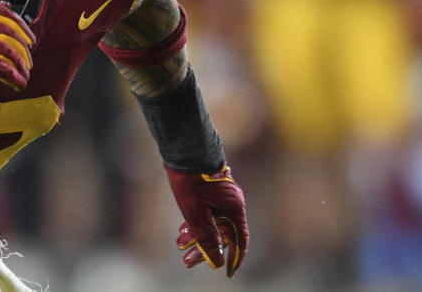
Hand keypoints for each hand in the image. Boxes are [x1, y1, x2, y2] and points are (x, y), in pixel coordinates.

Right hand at [0, 2, 34, 98]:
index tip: (28, 35)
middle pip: (10, 33)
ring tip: (24, 74)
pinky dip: (14, 78)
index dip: (20, 24)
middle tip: (29, 59)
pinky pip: (3, 69)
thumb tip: (5, 7)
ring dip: (21, 65)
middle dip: (24, 47)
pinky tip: (18, 84)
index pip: (2, 12)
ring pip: (10, 52)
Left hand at [166, 162, 248, 276]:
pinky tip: (183, 231)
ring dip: (197, 236)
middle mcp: (231, 204)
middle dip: (205, 249)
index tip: (227, 271)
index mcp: (233, 209)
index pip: (239, 240)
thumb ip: (208, 238)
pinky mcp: (210, 192)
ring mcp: (221, 197)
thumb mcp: (196, 214)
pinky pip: (206, 213)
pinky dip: (195, 224)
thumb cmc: (192, 180)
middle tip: (189, 262)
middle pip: (222, 233)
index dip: (235, 257)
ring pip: (211, 223)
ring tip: (181, 246)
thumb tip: (217, 260)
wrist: (185, 150)